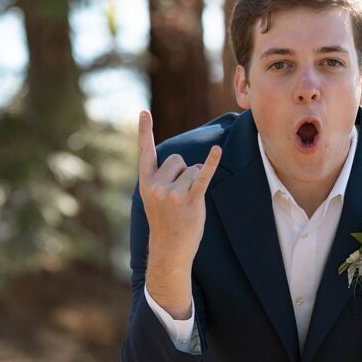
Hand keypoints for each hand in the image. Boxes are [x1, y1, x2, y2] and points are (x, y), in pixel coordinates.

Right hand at [138, 110, 220, 315]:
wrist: (169, 250)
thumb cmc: (165, 222)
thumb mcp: (155, 199)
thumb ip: (164, 179)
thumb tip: (194, 165)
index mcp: (146, 183)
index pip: (146, 152)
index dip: (145, 131)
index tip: (144, 111)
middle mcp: (157, 186)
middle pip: (177, 159)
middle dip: (183, 172)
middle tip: (179, 197)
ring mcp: (173, 194)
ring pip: (193, 169)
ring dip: (196, 181)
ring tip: (188, 203)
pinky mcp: (190, 200)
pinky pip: (203, 176)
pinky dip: (211, 164)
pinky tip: (217, 151)